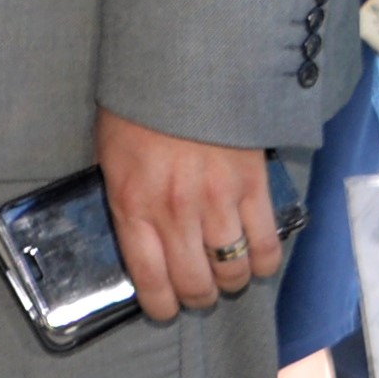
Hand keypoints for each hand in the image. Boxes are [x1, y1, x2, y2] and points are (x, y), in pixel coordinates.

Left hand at [95, 107, 281, 322]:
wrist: (182, 68)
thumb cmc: (137, 109)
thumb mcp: (111, 155)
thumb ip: (126, 198)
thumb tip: (139, 237)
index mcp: (133, 204)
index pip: (149, 278)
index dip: (160, 305)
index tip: (165, 309)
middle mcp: (175, 213)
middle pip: (196, 284)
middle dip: (197, 297)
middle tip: (198, 292)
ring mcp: (218, 204)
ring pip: (232, 272)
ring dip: (230, 281)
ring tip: (225, 274)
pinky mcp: (253, 190)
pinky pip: (267, 246)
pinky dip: (264, 263)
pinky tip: (256, 261)